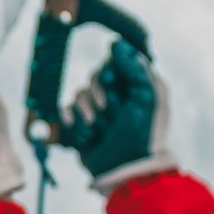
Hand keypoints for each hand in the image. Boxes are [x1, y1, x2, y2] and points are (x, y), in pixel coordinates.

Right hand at [59, 38, 174, 192]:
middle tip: (108, 113)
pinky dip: (74, 124)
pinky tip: (85, 134)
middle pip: (94, 78)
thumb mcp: (147, 98)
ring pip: (79, 95)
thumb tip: (116, 43)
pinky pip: (66, 112)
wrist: (124, 170)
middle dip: (99, 98)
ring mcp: (97, 110)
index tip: (113, 83)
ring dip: (87, 114)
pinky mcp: (81, 124)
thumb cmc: (143, 135)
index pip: (112, 63)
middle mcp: (115, 95)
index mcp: (134, 85)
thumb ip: (136, 68)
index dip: (109, 73)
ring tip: (98, 131)